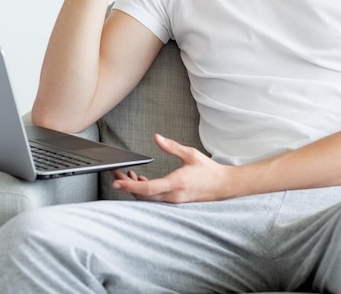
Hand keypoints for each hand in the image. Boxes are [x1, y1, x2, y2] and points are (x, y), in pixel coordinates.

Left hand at [111, 134, 231, 202]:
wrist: (223, 186)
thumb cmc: (208, 170)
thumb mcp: (190, 154)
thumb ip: (172, 147)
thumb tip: (157, 138)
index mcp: (176, 183)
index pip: (147, 188)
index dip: (130, 185)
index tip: (116, 181)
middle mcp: (173, 196)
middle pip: (143, 195)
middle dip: (128, 185)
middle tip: (117, 174)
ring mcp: (174, 201)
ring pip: (148, 198)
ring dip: (136, 188)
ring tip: (130, 174)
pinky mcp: (174, 202)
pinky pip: (155, 199)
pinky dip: (146, 190)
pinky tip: (143, 180)